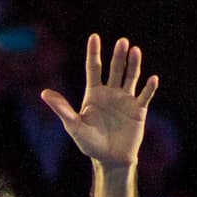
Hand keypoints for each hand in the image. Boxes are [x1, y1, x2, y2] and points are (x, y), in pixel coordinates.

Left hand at [40, 34, 157, 168]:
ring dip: (134, 65)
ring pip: (131, 78)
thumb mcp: (74, 126)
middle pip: (115, 69)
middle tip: (122, 42)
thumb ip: (62, 108)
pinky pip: (145, 96)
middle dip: (118, 56)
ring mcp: (126, 100)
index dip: (94, 53)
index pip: (94, 68)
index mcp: (94, 93)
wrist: (110, 159)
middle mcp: (111, 93)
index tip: (95, 37)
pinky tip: (152, 79)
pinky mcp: (139, 110)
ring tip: (135, 51)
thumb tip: (44, 93)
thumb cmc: (90, 143)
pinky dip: (149, 88)